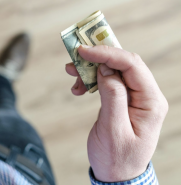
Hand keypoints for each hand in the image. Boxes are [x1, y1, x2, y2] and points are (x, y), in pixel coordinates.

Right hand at [65, 45, 167, 181]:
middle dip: (98, 57)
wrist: (116, 175)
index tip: (84, 50)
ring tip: (72, 72)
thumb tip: (106, 68)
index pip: (132, 65)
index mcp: (150, 101)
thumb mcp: (113, 129)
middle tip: (75, 56)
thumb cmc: (117, 157)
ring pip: (112, 70)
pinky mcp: (121, 100)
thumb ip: (112, 96)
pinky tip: (78, 88)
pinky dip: (90, 80)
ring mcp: (133, 97)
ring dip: (91, 68)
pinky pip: (106, 81)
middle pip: (122, 64)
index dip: (107, 53)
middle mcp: (145, 95)